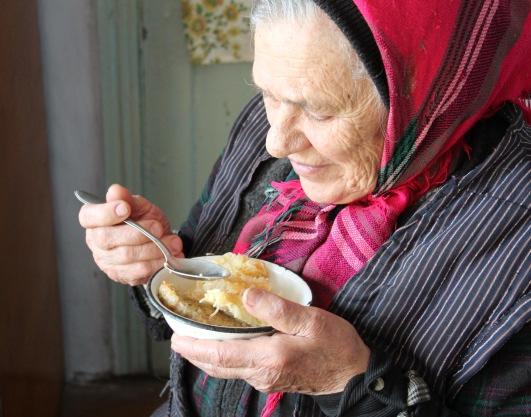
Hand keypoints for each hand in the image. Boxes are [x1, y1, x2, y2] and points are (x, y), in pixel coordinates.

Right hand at [78, 183, 183, 284]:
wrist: (161, 242)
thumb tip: (116, 191)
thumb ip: (129, 199)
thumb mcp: (140, 206)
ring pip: (127, 256)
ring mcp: (106, 261)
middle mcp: (95, 242)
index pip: (88, 217)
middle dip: (137, 232)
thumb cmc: (146, 222)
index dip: (105, 213)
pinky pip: (138, 271)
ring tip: (172, 242)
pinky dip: (156, 263)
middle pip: (107, 239)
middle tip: (158, 227)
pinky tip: (168, 255)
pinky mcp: (121, 275)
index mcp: (95, 221)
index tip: (125, 208)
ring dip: (154, 248)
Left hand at [171, 288, 369, 394]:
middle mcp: (261, 374)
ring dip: (206, 356)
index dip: (195, 347)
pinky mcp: (270, 379)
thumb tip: (247, 295)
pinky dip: (223, 359)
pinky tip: (222, 347)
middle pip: (217, 366)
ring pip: (226, 370)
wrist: (354, 375)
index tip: (175, 337)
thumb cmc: (336, 346)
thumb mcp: (312, 320)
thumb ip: (278, 308)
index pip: (221, 355)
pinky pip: (238, 370)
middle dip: (194, 353)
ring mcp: (264, 380)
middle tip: (176, 337)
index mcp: (268, 358)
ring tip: (193, 340)